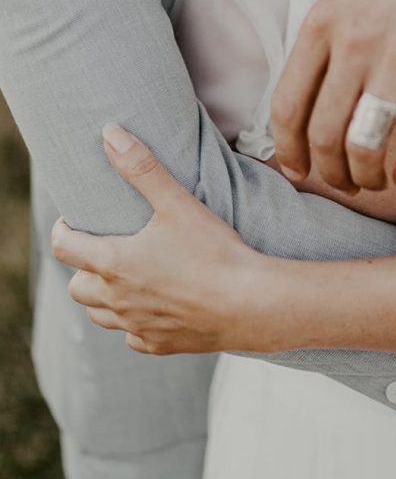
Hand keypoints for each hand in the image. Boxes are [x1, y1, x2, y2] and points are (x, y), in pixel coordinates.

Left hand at [51, 125, 274, 354]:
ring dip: (103, 297)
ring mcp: (137, 326)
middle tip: (105, 247)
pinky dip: (134, 322)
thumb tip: (110, 133)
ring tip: (125, 276)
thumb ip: (141, 167)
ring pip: (99, 315)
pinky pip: (132, 336)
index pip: (63, 247)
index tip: (75, 220)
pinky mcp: (159, 345)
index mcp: (113, 263)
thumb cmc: (213, 251)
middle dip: (83, 267)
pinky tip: (155, 306)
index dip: (63, 230)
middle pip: (76, 287)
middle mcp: (117, 300)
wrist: (250, 303)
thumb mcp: (177, 202)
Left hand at [271, 0, 395, 195]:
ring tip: (376, 181)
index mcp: (322, 22)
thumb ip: (325, 52)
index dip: (288, 150)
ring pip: (364, 143)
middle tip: (346, 183)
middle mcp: (354, 38)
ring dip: (366, 176)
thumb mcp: (352, 3)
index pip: (286, 105)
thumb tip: (296, 116)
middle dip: (331, 172)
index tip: (299, 171)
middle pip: (323, 132)